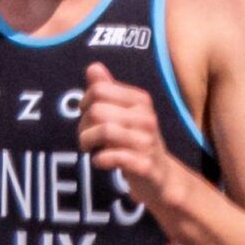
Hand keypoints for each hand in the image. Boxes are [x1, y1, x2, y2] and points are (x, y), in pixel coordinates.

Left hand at [80, 63, 182, 210]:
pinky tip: (101, 162)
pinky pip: (113, 156)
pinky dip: (99, 160)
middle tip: (87, 138)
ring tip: (90, 149)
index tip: (87, 116)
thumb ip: (107, 90)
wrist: (160, 176)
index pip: (99, 90)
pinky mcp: (144, 164)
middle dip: (83, 126)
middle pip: (97, 110)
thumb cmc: (134, 141)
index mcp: (140, 100)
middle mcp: (146, 117)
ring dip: (87, 142)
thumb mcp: (122, 113)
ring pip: (104, 131)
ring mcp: (147, 141)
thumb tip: (93, 67)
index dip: (84, 103)